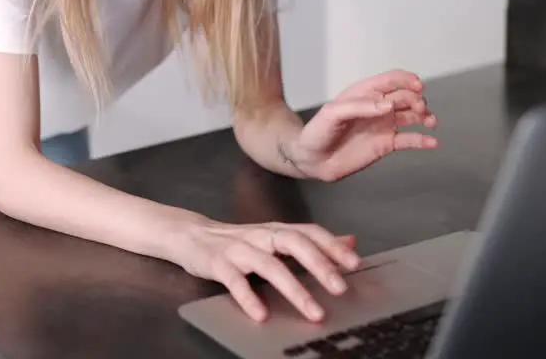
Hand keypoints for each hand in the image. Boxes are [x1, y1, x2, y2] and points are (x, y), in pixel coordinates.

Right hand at [173, 217, 360, 322]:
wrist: (190, 236)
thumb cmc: (237, 241)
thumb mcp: (274, 238)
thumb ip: (311, 241)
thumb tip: (350, 241)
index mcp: (276, 230)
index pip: (309, 232)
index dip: (332, 246)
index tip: (355, 264)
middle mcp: (260, 236)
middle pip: (294, 243)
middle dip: (319, 265)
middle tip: (340, 288)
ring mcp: (239, 249)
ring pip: (269, 265)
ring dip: (294, 289)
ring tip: (313, 311)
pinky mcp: (218, 264)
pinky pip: (235, 280)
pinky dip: (248, 297)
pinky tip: (261, 314)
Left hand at [287, 69, 438, 181]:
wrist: (313, 159)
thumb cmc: (319, 131)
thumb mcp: (334, 113)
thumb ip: (361, 107)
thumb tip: (389, 105)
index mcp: (365, 94)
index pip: (391, 80)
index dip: (407, 80)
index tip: (418, 86)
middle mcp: (378, 107)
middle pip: (405, 97)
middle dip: (416, 99)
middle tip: (420, 109)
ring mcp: (384, 125)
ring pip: (412, 116)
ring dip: (425, 116)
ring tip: (430, 122)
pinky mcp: (387, 144)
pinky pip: (409, 140)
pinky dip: (423, 140)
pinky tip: (433, 143)